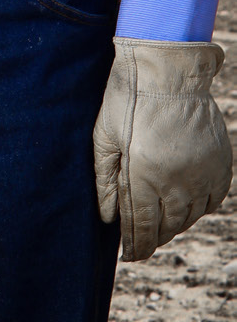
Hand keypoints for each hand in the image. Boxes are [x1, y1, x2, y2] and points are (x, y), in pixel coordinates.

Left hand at [93, 36, 232, 260]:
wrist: (168, 67)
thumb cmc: (127, 96)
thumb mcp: (104, 135)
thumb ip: (104, 179)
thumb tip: (108, 216)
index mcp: (144, 174)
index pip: (142, 225)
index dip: (135, 244)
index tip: (129, 254)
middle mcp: (177, 180)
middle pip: (167, 224)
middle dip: (153, 237)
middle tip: (143, 242)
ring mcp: (201, 171)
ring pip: (190, 215)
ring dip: (175, 225)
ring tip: (162, 226)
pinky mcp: (219, 161)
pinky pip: (213, 198)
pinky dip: (200, 207)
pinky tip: (188, 206)